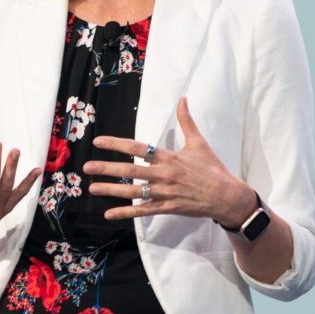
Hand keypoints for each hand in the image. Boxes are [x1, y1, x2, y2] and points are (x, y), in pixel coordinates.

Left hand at [83, 97, 255, 225]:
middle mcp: (164, 174)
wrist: (228, 196)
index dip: (116, 144)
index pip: (137, 148)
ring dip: (111, 190)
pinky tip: (109, 214)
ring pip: (133, 191)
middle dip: (106, 168)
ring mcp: (165, 193)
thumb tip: (183, 99)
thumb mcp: (199, 142)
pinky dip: (126, 213)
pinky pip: (143, 211)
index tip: (98, 142)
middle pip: (130, 170)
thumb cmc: (212, 168)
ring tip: (92, 188)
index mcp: (169, 157)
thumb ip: (187, 121)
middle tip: (86, 167)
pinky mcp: (167, 208)